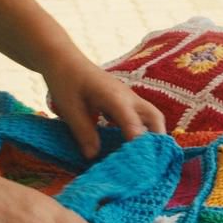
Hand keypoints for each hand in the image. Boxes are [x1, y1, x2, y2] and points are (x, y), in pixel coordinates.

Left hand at [46, 56, 164, 158]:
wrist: (64, 60)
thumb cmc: (66, 81)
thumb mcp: (70, 109)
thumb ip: (83, 132)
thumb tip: (93, 157)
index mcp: (114, 97)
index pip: (132, 121)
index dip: (137, 141)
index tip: (139, 161)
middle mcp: (127, 97)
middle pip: (154, 117)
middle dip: (157, 140)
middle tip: (150, 162)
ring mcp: (128, 98)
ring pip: (151, 117)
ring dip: (152, 136)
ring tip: (145, 158)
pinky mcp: (124, 101)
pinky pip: (141, 117)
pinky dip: (143, 132)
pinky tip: (132, 147)